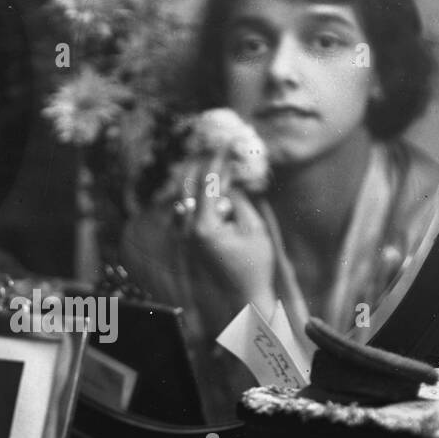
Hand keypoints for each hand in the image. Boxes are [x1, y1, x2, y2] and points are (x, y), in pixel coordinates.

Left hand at [180, 151, 275, 332]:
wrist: (243, 296)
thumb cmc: (254, 264)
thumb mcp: (253, 227)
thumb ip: (238, 198)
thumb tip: (228, 178)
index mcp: (204, 226)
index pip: (208, 182)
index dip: (218, 158)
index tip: (226, 141)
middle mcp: (188, 229)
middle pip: (188, 184)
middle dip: (201, 161)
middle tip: (214, 144)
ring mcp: (185, 235)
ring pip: (184, 195)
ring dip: (196, 175)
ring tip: (210, 157)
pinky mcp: (188, 239)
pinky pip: (186, 208)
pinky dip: (194, 193)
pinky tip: (205, 182)